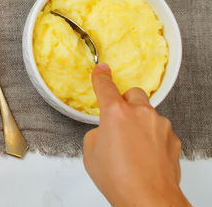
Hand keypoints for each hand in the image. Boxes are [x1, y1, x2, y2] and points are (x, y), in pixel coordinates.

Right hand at [83, 64, 189, 206]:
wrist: (148, 199)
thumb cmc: (118, 178)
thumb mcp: (91, 151)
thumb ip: (98, 132)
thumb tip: (107, 131)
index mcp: (115, 112)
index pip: (105, 85)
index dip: (101, 76)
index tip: (101, 70)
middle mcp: (141, 114)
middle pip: (133, 93)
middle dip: (125, 102)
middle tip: (118, 121)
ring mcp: (161, 126)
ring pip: (148, 114)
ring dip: (140, 123)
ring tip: (131, 148)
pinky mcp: (173, 140)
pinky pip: (160, 131)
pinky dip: (152, 138)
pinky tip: (145, 156)